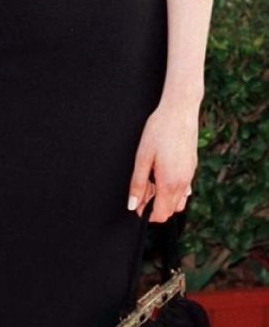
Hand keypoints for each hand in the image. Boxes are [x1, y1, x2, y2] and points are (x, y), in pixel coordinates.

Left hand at [127, 103, 198, 222]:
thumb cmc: (159, 131)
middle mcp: (183, 184)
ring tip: (151, 180)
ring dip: (165, 198)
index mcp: (170, 183)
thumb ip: (137, 183)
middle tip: (141, 189)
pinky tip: (163, 174)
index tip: (137, 205)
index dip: (147, 214)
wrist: (180, 112)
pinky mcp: (192, 167)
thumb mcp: (142, 157)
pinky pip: (185, 189)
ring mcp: (190, 176)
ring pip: (179, 201)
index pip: (161, 214)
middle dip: (155, 206)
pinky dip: (174, 189)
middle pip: (170, 210)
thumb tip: (133, 205)